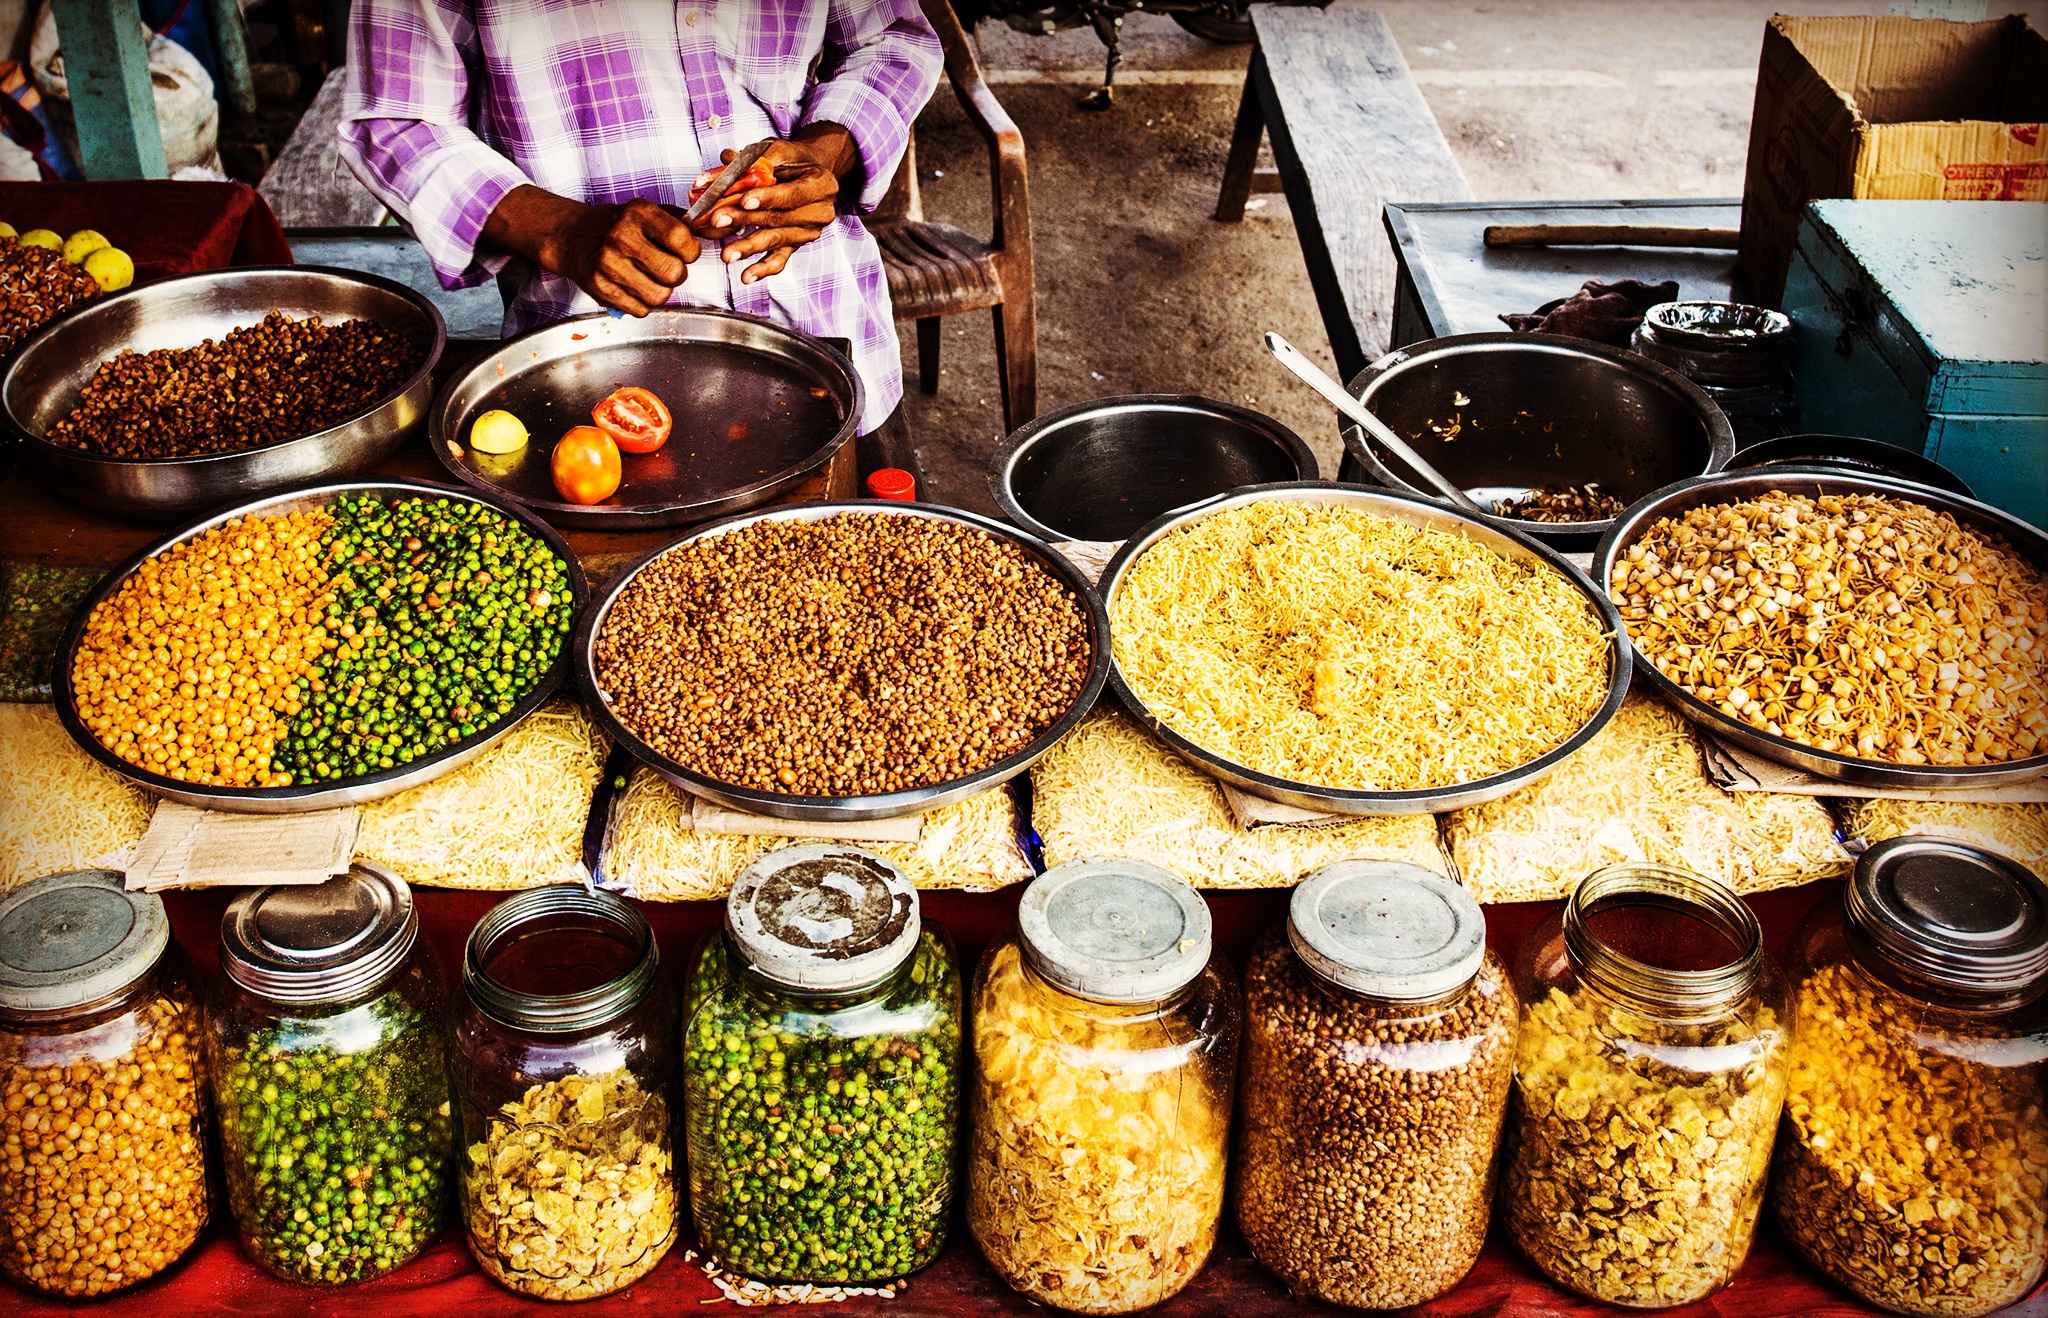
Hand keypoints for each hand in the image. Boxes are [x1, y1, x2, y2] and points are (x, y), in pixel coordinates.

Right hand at [482, 186, 699, 315]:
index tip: (683, 250)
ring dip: (661, 291)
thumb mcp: (652, 214)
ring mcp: (607, 263)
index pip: (683, 239)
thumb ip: (690, 224)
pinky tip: (633, 286)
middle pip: (674, 273)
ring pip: (659, 296)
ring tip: (650, 277)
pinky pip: (640, 310)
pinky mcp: (599, 288)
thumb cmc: (620, 226)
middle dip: (677, 274)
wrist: (573, 236)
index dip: (690, 251)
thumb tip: (726, 229)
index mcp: (638, 213)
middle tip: (666, 266)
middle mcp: (620, 236)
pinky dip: (642, 303)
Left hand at [695, 125, 859, 282]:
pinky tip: (746, 276)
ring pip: (776, 240)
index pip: (793, 193)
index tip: (744, 199)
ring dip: (749, 247)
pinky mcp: (796, 246)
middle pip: (781, 219)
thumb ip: (752, 158)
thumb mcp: (776, 151)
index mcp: (821, 184)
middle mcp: (820, 211)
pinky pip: (780, 260)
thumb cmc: (792, 161)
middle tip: (719, 220)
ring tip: (727, 253)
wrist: (808, 173)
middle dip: (747, 219)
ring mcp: (809, 232)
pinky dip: (762, 269)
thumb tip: (724, 160)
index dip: (769, 197)